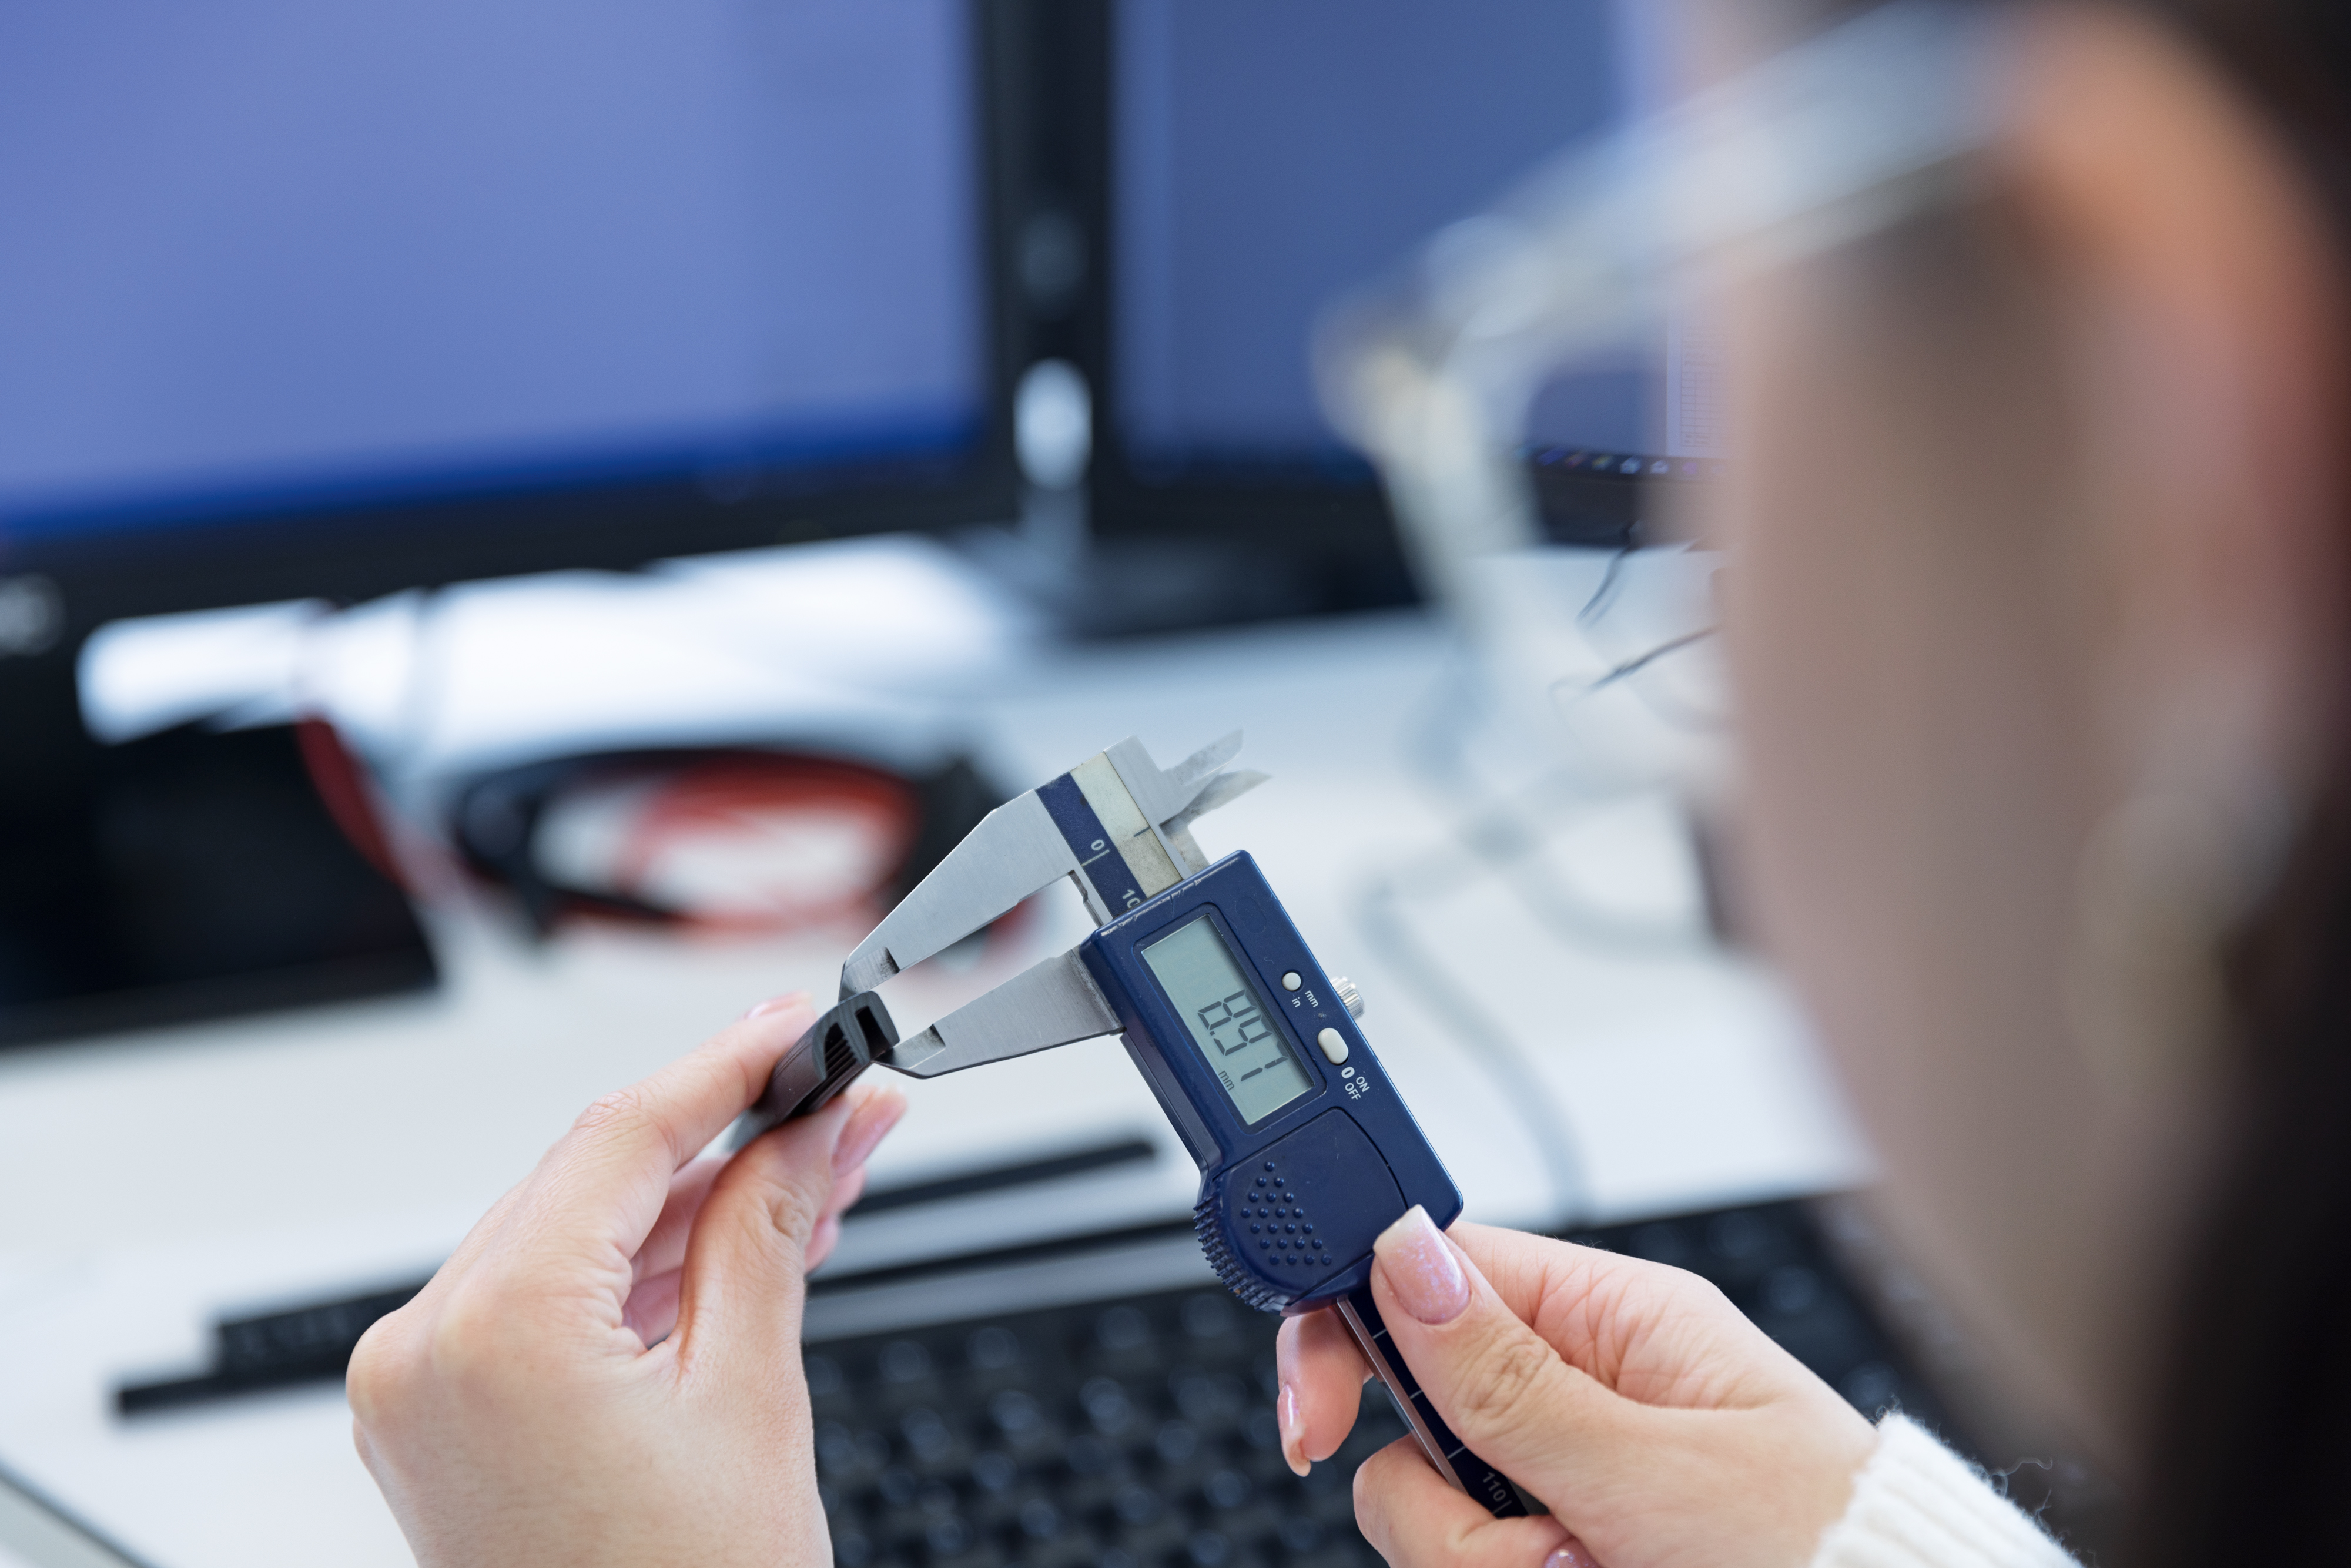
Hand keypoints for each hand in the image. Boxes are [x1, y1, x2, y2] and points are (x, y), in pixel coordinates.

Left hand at [348, 995, 907, 1567]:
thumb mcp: (751, 1398)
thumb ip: (768, 1232)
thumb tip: (803, 1129)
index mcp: (491, 1333)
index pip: (619, 1139)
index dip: (725, 1068)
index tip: (795, 1028)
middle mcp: (426, 1350)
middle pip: (593, 1178)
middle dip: (727, 1134)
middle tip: (837, 1099)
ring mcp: (422, 1389)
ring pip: (575, 1234)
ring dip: (695, 1201)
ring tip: (817, 1170)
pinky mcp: (444, 1419)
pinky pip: (550, 1299)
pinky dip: (645, 1270)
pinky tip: (740, 1239)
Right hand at [1277, 1212, 1876, 1567]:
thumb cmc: (1826, 1551)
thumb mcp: (1656, 1464)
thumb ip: (1512, 1373)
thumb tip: (1401, 1251)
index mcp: (1612, 1320)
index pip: (1435, 1273)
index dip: (1354, 1323)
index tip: (1314, 1411)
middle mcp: (1576, 1393)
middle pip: (1411, 1412)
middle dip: (1452, 1496)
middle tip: (1538, 1542)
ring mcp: (1560, 1482)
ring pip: (1425, 1506)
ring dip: (1492, 1561)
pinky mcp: (1552, 1549)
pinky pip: (1466, 1562)